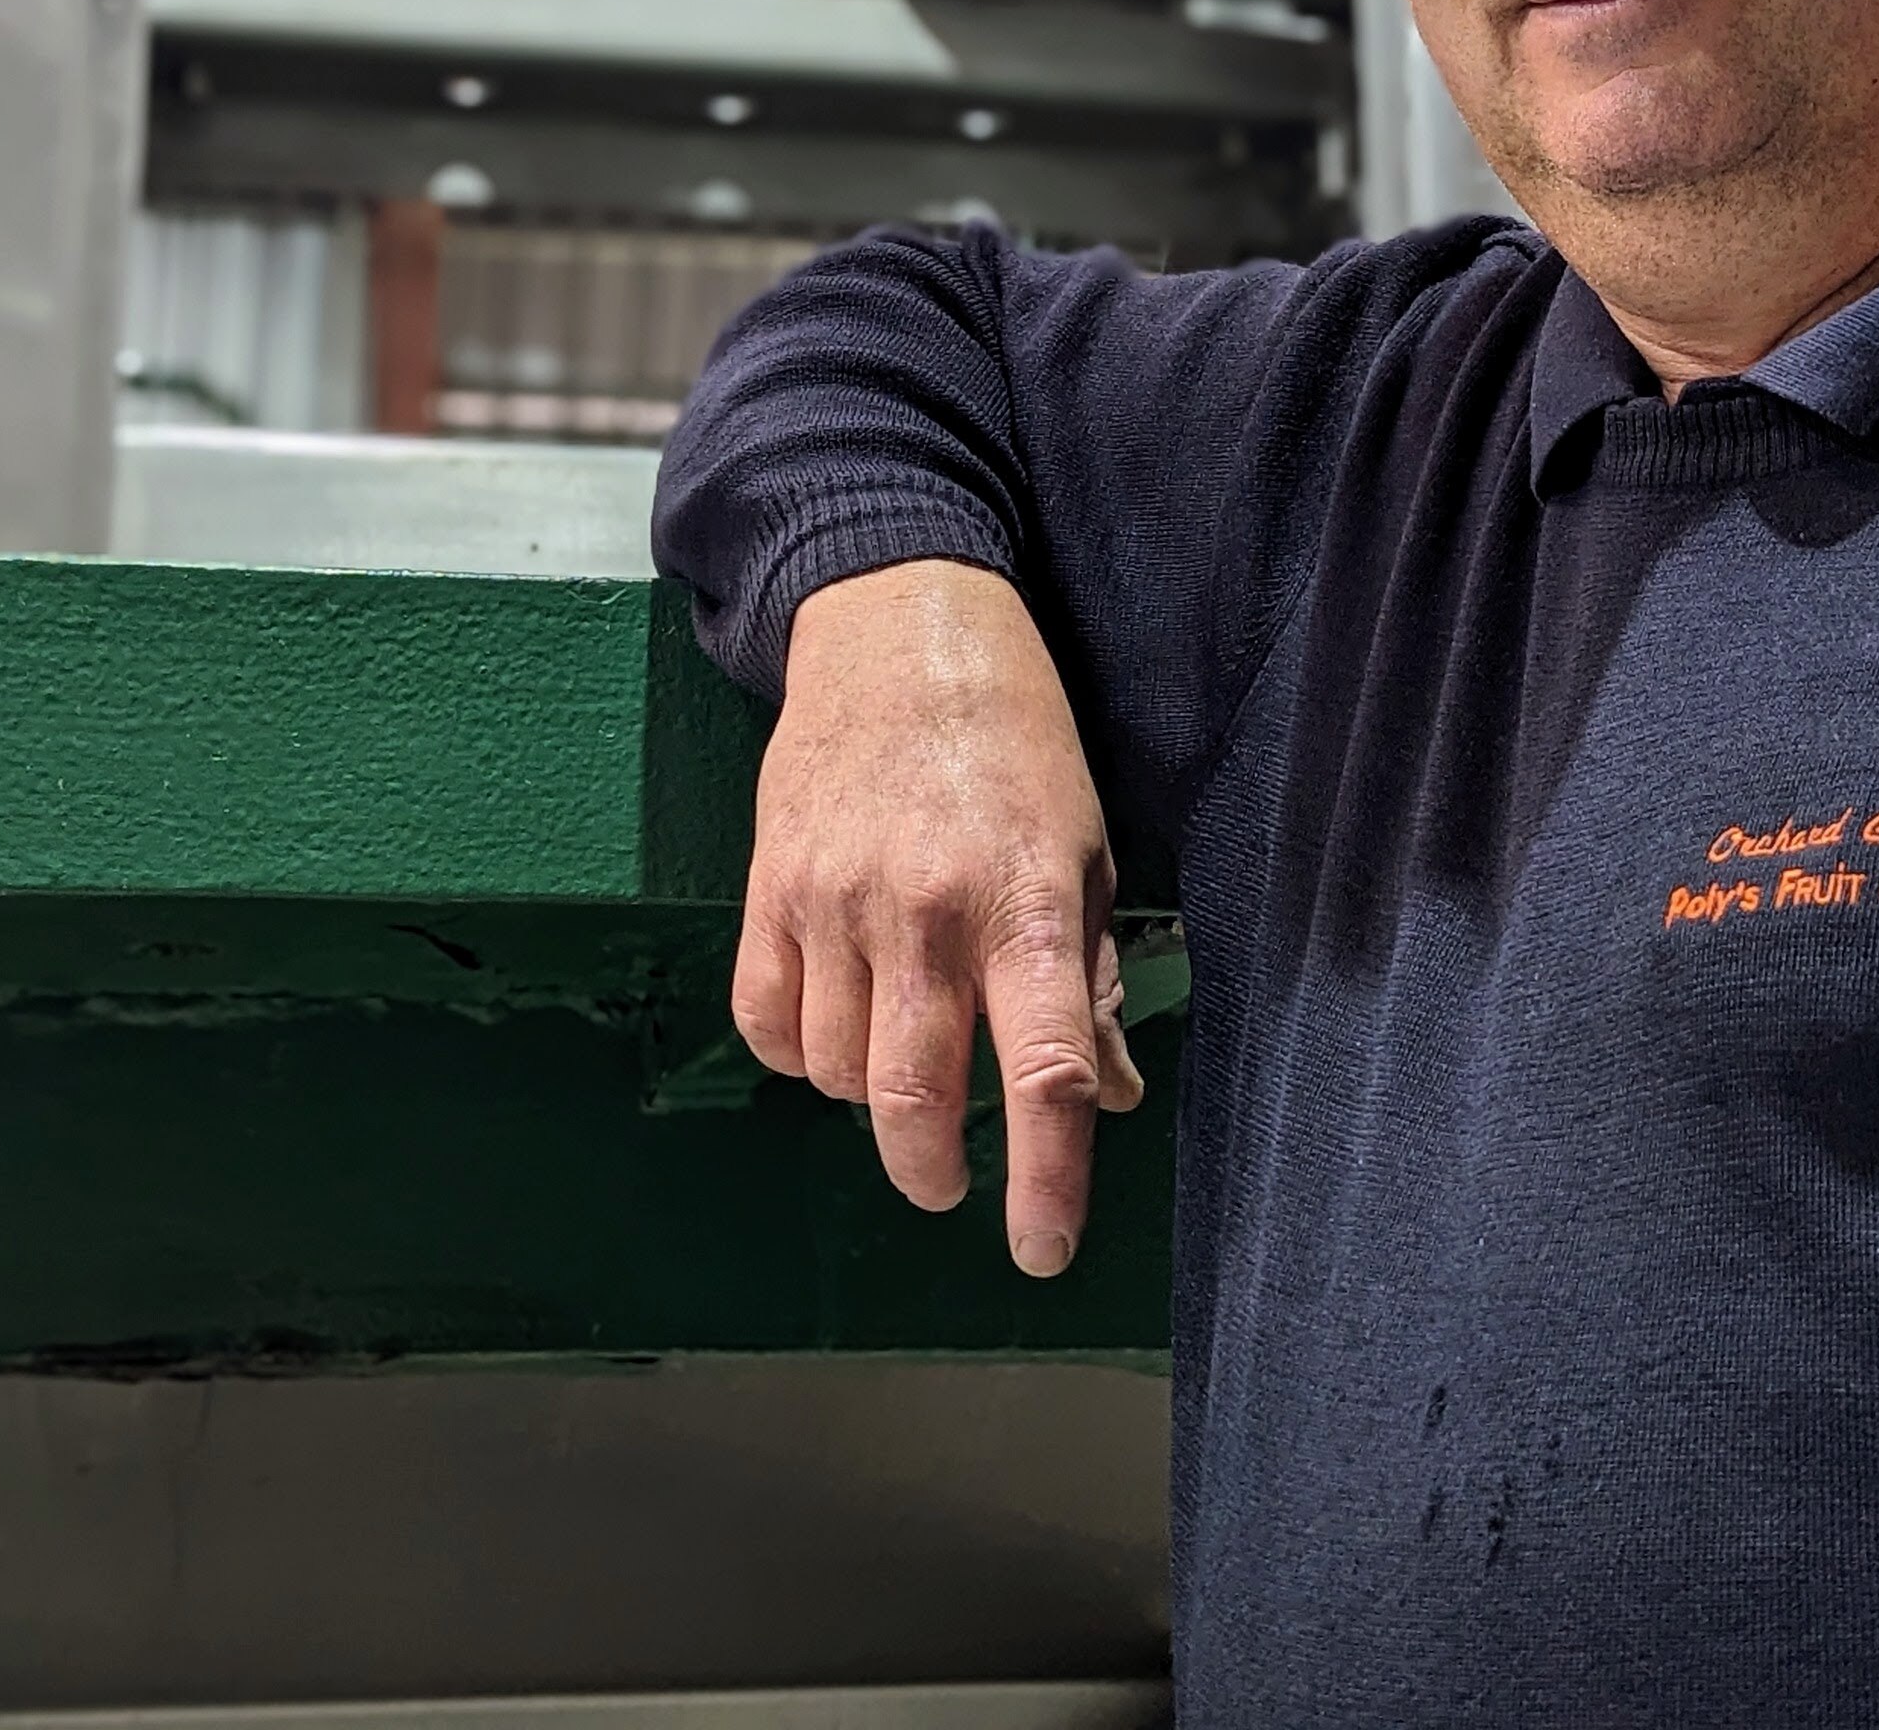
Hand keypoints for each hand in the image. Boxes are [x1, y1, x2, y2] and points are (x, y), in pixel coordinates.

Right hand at [737, 558, 1145, 1274]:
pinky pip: (766, 1021)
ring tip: (903, 1062)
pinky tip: (835, 1027)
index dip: (1047, 1181)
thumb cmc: (1013, 738)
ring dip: (871, 1100)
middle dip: (932, 1172)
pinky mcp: (770, 886)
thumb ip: (1087, 979)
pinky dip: (798, 1053)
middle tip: (951, 1184)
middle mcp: (928, 910)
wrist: (896, 625)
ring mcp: (836, 899)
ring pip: (837, 1071)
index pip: (1044, 1073)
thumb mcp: (1084, 846)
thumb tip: (1112, 1098)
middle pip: (913, 1099)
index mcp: (1026, 903)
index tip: (1043, 1253)